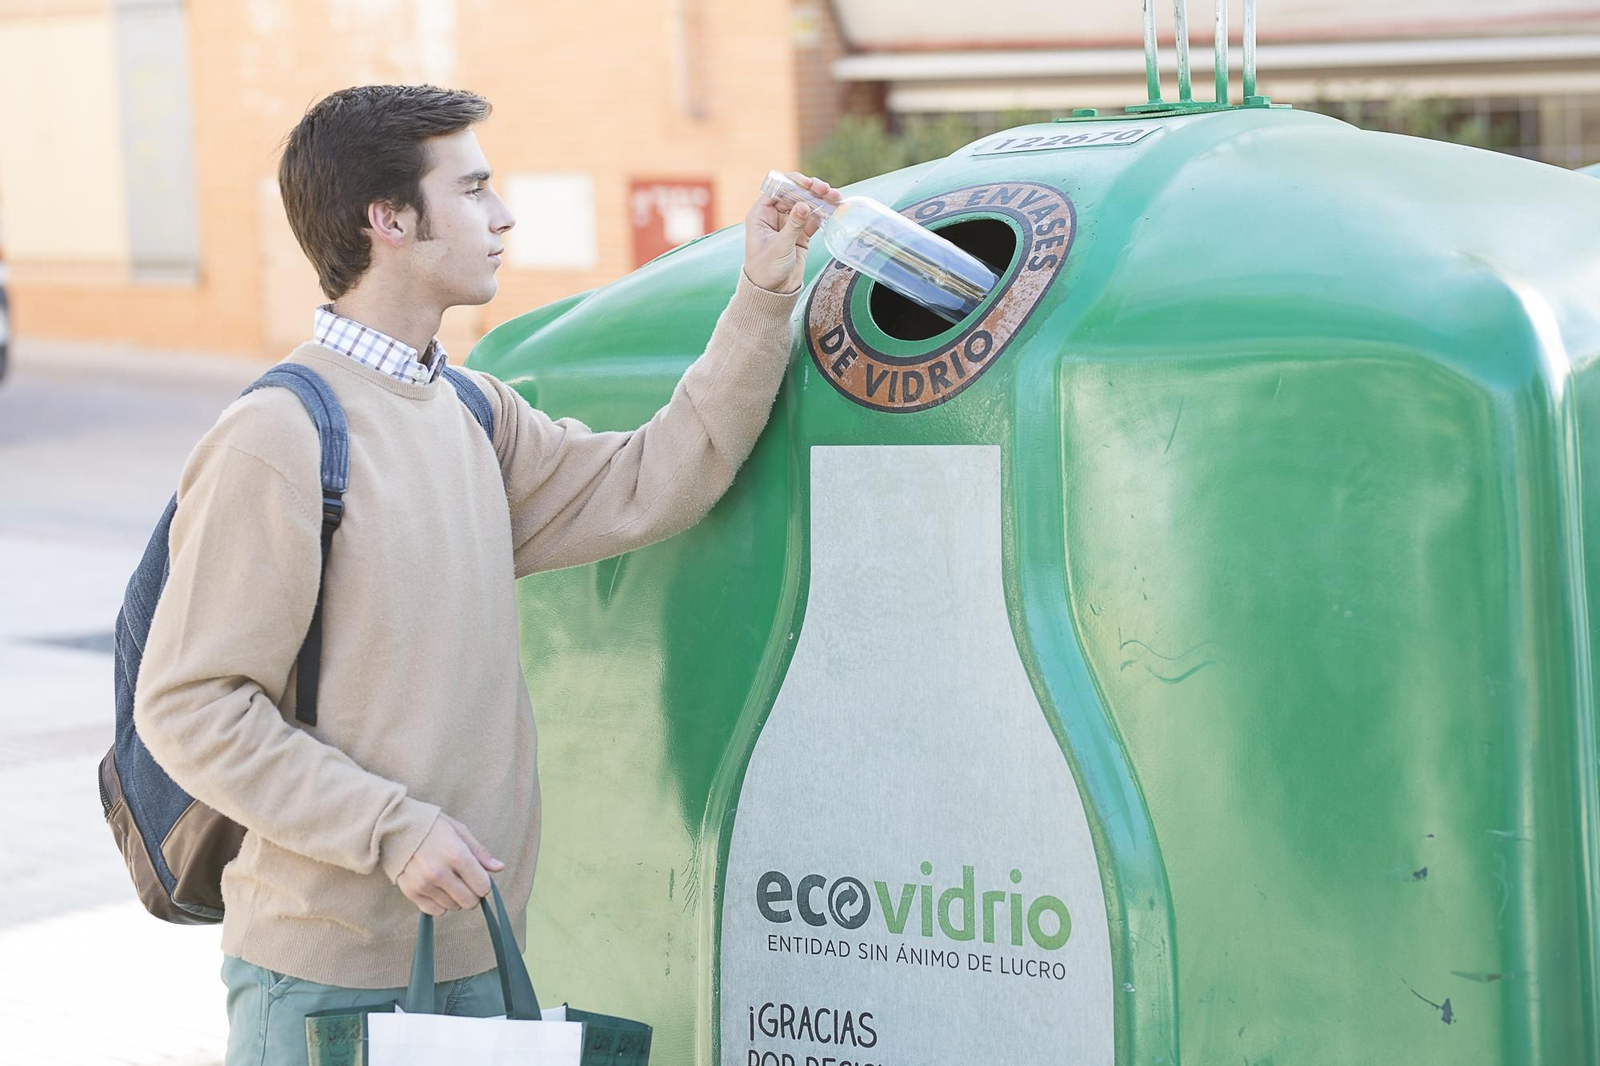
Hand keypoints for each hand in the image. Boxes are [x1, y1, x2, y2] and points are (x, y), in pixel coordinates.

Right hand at [397, 813, 504, 915]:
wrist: (395, 827)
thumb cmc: (431, 826)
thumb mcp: (459, 831)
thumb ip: (479, 853)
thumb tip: (499, 868)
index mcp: (456, 855)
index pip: (482, 886)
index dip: (484, 884)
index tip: (479, 878)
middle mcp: (440, 872)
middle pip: (469, 901)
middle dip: (472, 894)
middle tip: (466, 882)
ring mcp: (424, 884)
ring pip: (453, 907)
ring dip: (456, 898)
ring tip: (449, 881)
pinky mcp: (410, 892)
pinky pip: (434, 911)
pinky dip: (440, 904)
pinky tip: (437, 889)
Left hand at [743, 172, 840, 293]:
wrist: (773, 292)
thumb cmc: (766, 269)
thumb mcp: (780, 246)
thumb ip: (793, 225)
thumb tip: (804, 205)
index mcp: (761, 214)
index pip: (777, 189)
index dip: (793, 183)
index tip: (808, 184)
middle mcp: (774, 216)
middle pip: (794, 194)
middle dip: (810, 189)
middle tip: (824, 189)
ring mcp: (789, 224)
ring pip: (806, 205)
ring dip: (820, 199)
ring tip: (834, 196)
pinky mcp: (801, 234)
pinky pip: (813, 219)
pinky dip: (823, 214)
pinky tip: (833, 209)